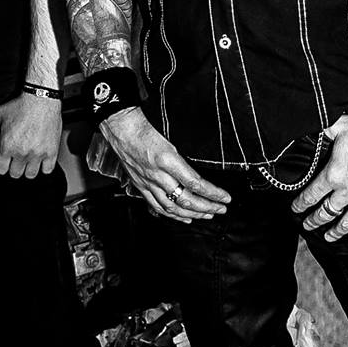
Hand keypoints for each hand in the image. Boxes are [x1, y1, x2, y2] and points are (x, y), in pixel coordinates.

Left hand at [0, 90, 60, 178]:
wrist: (41, 99)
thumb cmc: (22, 105)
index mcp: (7, 146)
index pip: (0, 169)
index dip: (1, 166)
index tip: (4, 162)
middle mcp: (21, 153)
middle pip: (15, 174)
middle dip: (14, 167)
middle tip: (17, 159)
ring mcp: (37, 154)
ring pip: (31, 174)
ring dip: (29, 169)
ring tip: (29, 161)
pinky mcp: (51, 152)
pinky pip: (47, 170)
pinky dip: (44, 166)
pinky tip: (42, 159)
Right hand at [98, 108, 229, 222]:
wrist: (122, 129)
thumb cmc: (145, 129)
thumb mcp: (171, 139)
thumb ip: (185, 159)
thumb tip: (203, 176)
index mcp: (168, 159)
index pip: (195, 183)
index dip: (213, 193)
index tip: (225, 197)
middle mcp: (157, 174)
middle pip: (186, 199)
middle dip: (207, 207)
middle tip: (221, 209)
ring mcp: (148, 183)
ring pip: (173, 206)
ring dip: (193, 214)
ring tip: (208, 215)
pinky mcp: (141, 187)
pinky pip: (158, 206)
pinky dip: (173, 215)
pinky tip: (184, 218)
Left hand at [291, 112, 347, 248]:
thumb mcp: (337, 126)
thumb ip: (322, 132)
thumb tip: (309, 126)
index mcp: (333, 175)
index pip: (311, 195)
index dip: (300, 204)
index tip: (295, 209)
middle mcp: (347, 192)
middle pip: (325, 212)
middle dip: (313, 220)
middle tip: (307, 225)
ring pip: (347, 224)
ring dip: (335, 232)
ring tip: (328, 236)